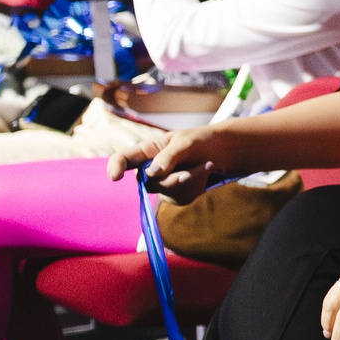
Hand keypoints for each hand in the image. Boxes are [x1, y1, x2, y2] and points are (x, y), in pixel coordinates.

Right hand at [108, 120, 244, 201]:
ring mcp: (161, 185)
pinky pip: (181, 198)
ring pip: (167, 192)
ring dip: (192, 179)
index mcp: (147, 151)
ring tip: (207, 164)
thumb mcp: (186, 142)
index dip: (116, 167)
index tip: (115, 176)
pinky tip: (205, 175)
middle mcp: (150, 170)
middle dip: (176, 177)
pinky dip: (197, 186)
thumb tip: (151, 174)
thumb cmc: (201, 141)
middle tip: (201, 165)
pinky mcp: (175, 196)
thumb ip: (168, 157)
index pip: (124, 159)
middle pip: (150, 182)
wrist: (224, 152)